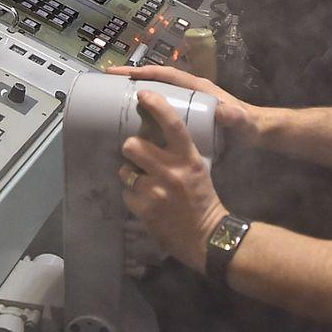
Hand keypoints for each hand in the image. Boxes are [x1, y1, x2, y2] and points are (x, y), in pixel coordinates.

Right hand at [108, 65, 264, 146]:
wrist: (257, 133)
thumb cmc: (248, 125)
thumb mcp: (241, 121)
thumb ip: (236, 118)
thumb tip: (225, 113)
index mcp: (198, 87)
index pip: (166, 75)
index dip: (145, 73)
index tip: (122, 74)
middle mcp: (190, 90)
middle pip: (156, 80)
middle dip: (133, 79)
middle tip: (107, 84)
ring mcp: (188, 102)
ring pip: (157, 93)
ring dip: (136, 93)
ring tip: (111, 101)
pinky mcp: (187, 115)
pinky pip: (161, 108)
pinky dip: (146, 109)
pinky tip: (132, 122)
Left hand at [121, 89, 228, 270]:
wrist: (207, 237)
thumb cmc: (203, 199)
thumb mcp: (198, 169)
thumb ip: (180, 152)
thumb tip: (158, 134)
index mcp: (189, 159)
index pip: (173, 125)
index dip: (157, 106)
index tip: (143, 94)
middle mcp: (172, 171)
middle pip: (134, 145)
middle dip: (130, 148)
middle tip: (135, 153)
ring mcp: (156, 191)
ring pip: (125, 170)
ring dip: (130, 174)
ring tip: (141, 181)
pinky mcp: (145, 209)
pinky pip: (126, 193)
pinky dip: (132, 196)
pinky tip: (145, 201)